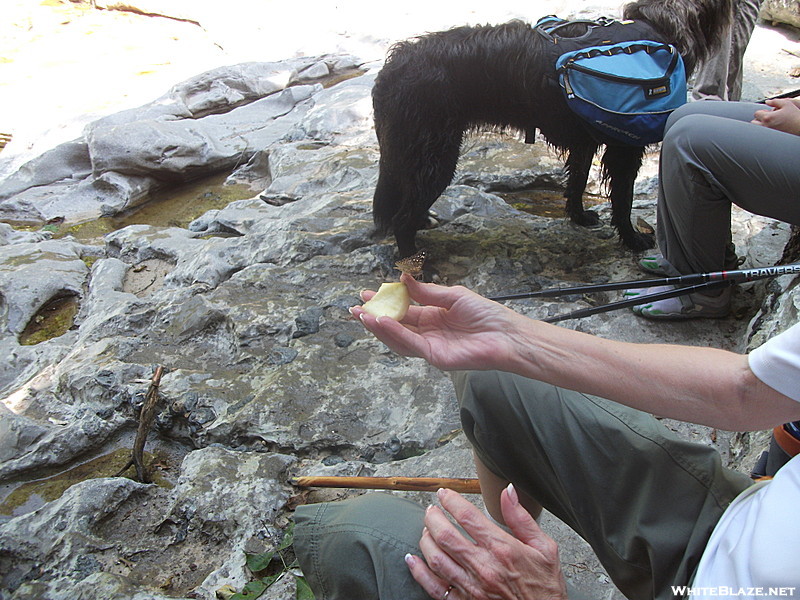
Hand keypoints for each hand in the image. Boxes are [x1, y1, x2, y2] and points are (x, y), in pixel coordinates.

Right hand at [349, 275, 523, 371]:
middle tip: (356, 308)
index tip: (367, 294)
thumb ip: (426, 291)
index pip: (403, 310)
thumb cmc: (487, 316)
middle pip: (395, 326)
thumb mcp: (453, 296)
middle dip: (374, 317)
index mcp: (432, 317)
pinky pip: (410, 344)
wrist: (506, 335)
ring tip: (363, 315)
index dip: (385, 303)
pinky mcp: (434, 356)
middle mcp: (428, 333)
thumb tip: (404, 279)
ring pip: (397, 338)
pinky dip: (394, 333)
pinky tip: (382, 322)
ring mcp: (429, 346)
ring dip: (378, 327)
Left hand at [405, 486, 567, 599]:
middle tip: (431, 509)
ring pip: (436, 558)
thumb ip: (522, 518)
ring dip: (425, 539)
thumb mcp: (545, 548)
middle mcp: (483, 567)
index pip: (467, 517)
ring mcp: (471, 587)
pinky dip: (419, 571)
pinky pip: (433, 587)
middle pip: (445, 535)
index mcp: (502, 549)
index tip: (444, 493)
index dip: (451, 500)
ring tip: (426, 529)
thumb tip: (508, 491)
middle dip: (433, 517)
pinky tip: (413, 559)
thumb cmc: (545, 586)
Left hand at [751, 98, 799, 135]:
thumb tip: (767, 102)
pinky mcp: (770, 138)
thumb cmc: (795, 116)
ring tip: (769, 123)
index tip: (767, 112)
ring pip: (756, 129)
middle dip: (759, 119)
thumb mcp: (786, 104)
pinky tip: (771, 128)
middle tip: (767, 118)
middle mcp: (765, 126)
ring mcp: (767, 133)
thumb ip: (775, 101)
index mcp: (768, 117)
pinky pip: (761, 134)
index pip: (756, 113)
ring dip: (760, 125)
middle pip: (753, 122)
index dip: (762, 111)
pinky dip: (763, 131)